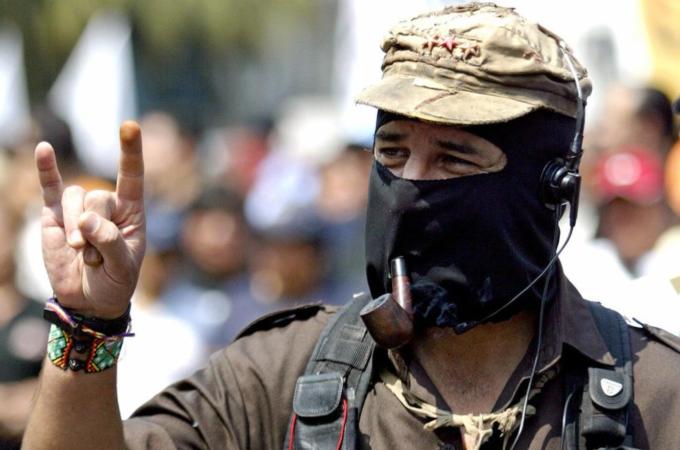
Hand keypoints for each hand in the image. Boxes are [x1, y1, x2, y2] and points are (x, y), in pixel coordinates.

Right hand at [35, 121, 145, 318]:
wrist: (89, 300)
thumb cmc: (115, 281)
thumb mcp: (123, 267)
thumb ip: (109, 242)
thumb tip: (84, 221)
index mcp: (131, 212)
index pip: (132, 176)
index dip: (131, 152)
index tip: (129, 126)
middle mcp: (107, 205)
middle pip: (98, 196)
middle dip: (95, 229)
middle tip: (96, 258)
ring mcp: (79, 209)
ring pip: (76, 198)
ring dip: (75, 229)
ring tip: (81, 253)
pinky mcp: (55, 216)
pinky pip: (51, 188)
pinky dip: (46, 169)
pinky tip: (44, 150)